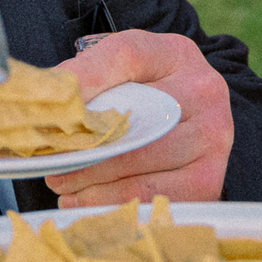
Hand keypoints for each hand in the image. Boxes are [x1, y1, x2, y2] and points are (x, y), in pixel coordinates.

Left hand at [43, 29, 233, 207]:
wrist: (190, 110)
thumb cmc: (148, 88)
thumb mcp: (122, 65)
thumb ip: (87, 72)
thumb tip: (49, 96)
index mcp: (176, 55)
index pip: (123, 58)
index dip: (81, 83)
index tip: (50, 107)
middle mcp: (205, 94)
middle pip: (130, 131)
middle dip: (82, 155)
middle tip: (50, 167)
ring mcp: (213, 141)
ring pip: (139, 173)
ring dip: (91, 186)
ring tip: (63, 186)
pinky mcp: (208, 181)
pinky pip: (151, 202)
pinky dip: (112, 207)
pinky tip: (86, 202)